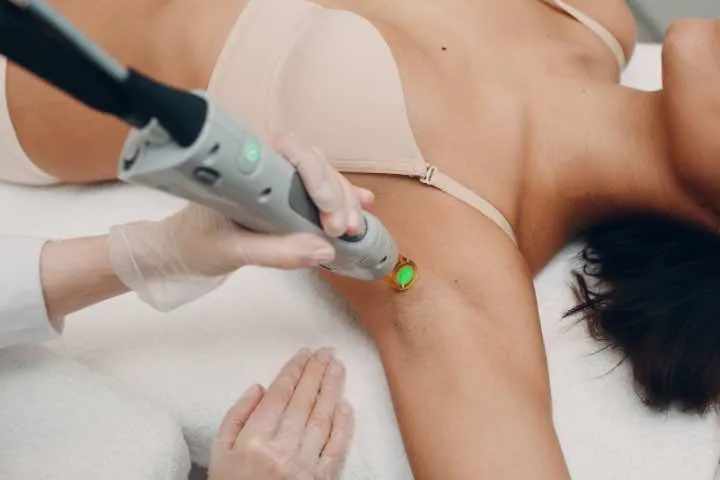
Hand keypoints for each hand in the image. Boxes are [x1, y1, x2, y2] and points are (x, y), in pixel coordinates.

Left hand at [107, 134, 373, 310]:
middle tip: (343, 230)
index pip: (291, 149)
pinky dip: (343, 197)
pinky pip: (319, 191)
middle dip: (336, 194)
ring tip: (354, 229)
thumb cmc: (195, 243)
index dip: (317, 177)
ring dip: (344, 199)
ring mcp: (278, 181)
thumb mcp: (232, 252)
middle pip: (314, 163)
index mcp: (248, 166)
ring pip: (322, 176)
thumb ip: (276, 252)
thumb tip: (326, 250)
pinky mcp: (285, 198)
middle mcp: (266, 166)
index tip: (327, 215)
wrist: (176, 249)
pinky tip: (364, 204)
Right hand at [208, 348, 353, 479]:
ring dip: (332, 389)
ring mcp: (305, 466)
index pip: (280, 395)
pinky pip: (336, 447)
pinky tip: (346, 404)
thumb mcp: (218, 454)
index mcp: (253, 441)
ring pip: (322, 418)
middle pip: (303, 401)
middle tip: (326, 351)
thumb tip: (260, 388)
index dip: (294, 371)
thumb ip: (235, 417)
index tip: (304, 354)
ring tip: (338, 367)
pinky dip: (344, 424)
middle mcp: (281, 450)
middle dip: (316, 372)